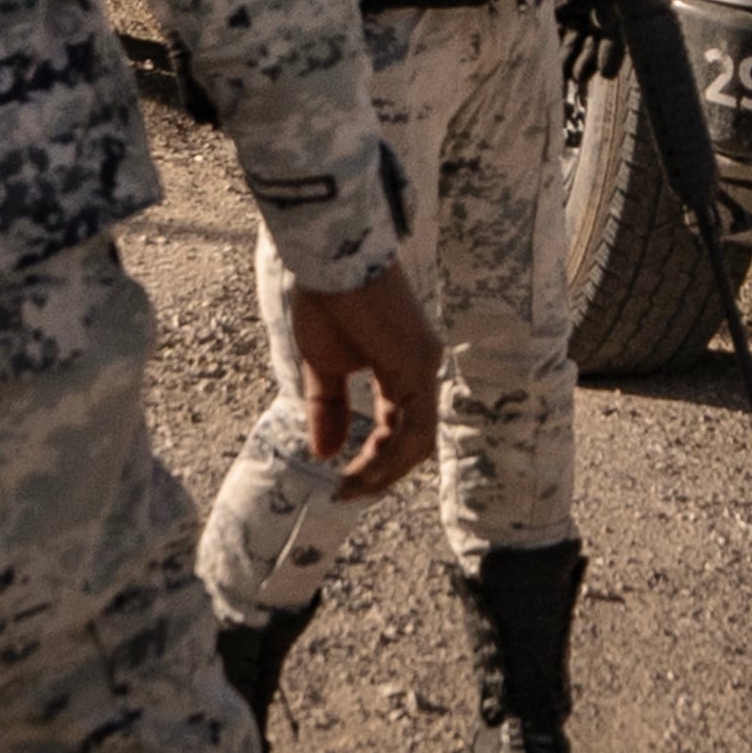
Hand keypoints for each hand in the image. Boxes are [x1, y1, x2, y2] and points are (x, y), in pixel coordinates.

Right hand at [286, 262, 445, 498]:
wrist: (329, 259)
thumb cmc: (327, 301)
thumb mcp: (326, 367)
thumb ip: (331, 409)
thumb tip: (326, 453)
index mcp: (404, 369)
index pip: (401, 431)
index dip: (374, 462)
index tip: (341, 484)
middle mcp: (423, 369)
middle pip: (415, 443)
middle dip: (381, 475)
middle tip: (347, 493)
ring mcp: (425, 366)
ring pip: (418, 441)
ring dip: (384, 472)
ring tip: (350, 487)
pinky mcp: (418, 363)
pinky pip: (414, 426)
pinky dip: (389, 455)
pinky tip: (361, 469)